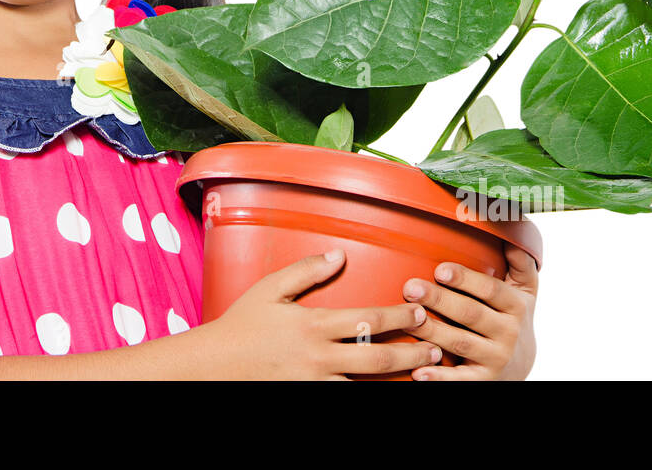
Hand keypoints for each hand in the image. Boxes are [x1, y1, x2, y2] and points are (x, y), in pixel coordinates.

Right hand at [202, 249, 441, 379]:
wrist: (214, 366)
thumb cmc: (242, 324)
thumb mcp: (270, 288)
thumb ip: (307, 269)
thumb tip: (340, 254)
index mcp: (312, 324)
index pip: (367, 319)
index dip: (399, 316)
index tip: (420, 311)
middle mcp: (318, 356)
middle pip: (376, 357)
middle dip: (410, 353)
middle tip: (437, 348)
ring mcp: (314, 382)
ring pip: (365, 385)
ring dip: (395, 380)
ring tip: (422, 375)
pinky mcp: (307, 396)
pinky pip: (344, 397)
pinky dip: (366, 393)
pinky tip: (384, 389)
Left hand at [399, 245, 538, 379]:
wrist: (521, 367)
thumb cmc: (512, 319)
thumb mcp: (525, 293)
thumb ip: (521, 264)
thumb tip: (513, 227)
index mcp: (516, 306)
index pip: (490, 289)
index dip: (465, 279)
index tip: (439, 269)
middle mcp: (509, 333)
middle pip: (470, 313)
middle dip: (439, 300)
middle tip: (411, 287)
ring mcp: (496, 358)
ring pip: (460, 342)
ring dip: (433, 331)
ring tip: (407, 319)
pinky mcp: (484, 380)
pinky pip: (460, 379)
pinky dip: (439, 377)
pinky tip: (419, 371)